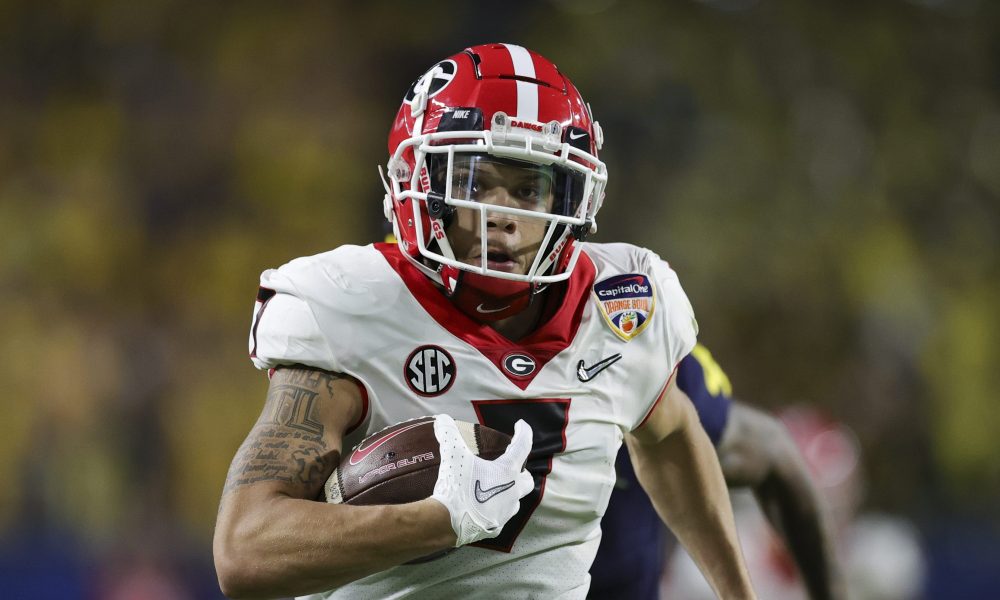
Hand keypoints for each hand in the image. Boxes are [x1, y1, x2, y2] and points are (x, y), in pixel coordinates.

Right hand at [430, 414, 533, 546]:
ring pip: (515, 500)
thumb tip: (442, 419)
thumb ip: (449, 434)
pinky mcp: (496, 527)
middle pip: (527, 479)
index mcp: (507, 472)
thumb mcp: (453, 456)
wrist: (447, 523)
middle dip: (521, 471)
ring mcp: (506, 512)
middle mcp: (513, 492)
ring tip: (494, 486)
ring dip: (508, 491)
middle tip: (509, 465)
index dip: (524, 432)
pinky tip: (483, 506)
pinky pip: (501, 515)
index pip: (523, 446)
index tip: (521, 425)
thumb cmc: (456, 486)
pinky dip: (495, 508)